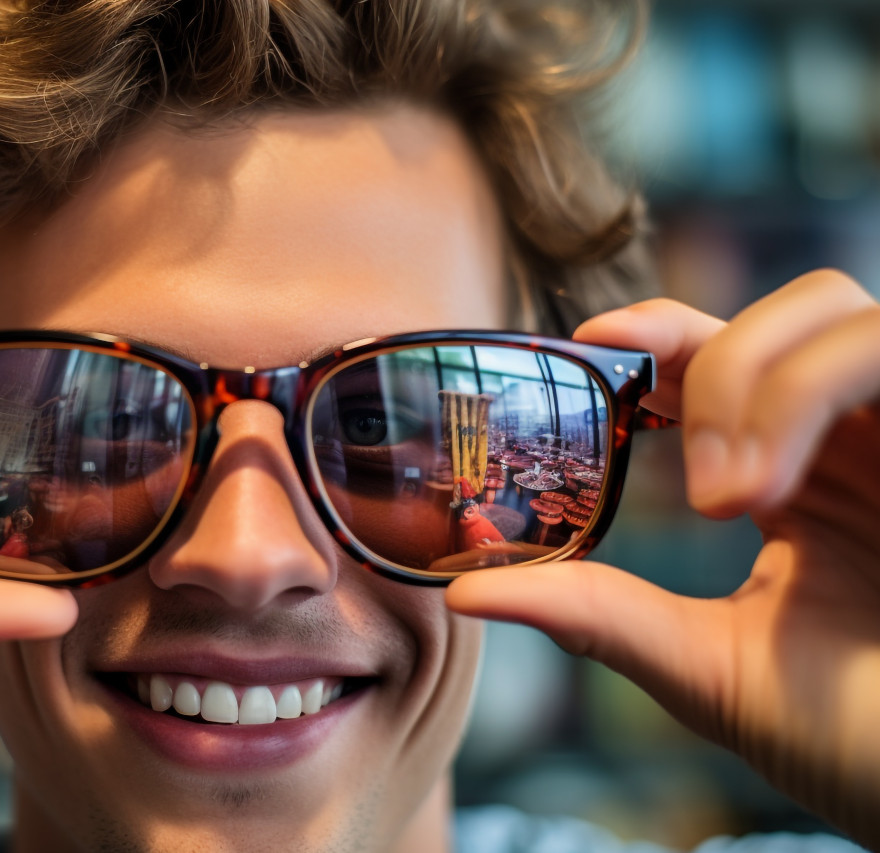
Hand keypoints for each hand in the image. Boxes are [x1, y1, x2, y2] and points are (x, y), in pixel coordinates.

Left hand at [445, 270, 879, 847]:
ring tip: (723, 494)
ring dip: (753, 378)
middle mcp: (856, 441)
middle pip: (780, 312)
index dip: (656, 333)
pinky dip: (806, 390)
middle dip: (702, 354)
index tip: (584, 344)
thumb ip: (596, 614)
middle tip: (659, 445)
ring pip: (834, 310)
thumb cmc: (851, 740)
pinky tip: (765, 488)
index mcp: (799, 478)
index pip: (724, 362)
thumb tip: (464, 591)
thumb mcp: (704, 666)